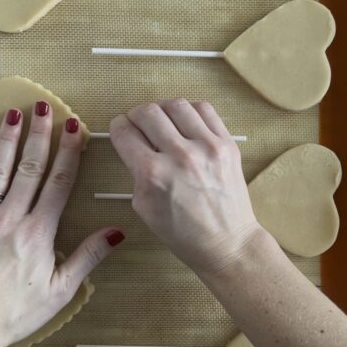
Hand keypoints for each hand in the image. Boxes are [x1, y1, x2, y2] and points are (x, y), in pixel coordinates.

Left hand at [0, 103, 123, 346]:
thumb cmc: (15, 312)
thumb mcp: (60, 291)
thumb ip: (87, 257)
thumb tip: (116, 232)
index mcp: (38, 233)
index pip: (57, 183)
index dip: (68, 153)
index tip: (74, 128)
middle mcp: (11, 219)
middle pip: (29, 168)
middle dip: (38, 135)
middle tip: (44, 107)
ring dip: (9, 140)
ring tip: (14, 113)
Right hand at [110, 99, 257, 277]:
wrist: (226, 243)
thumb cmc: (183, 233)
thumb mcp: (143, 207)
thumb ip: (135, 171)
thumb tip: (134, 143)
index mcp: (153, 174)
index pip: (125, 132)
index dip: (118, 127)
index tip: (121, 129)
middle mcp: (180, 156)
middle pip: (147, 112)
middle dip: (136, 116)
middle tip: (138, 125)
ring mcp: (208, 147)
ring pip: (175, 104)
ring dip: (162, 110)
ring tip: (162, 122)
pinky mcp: (228, 144)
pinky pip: (204, 109)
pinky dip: (189, 111)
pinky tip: (185, 123)